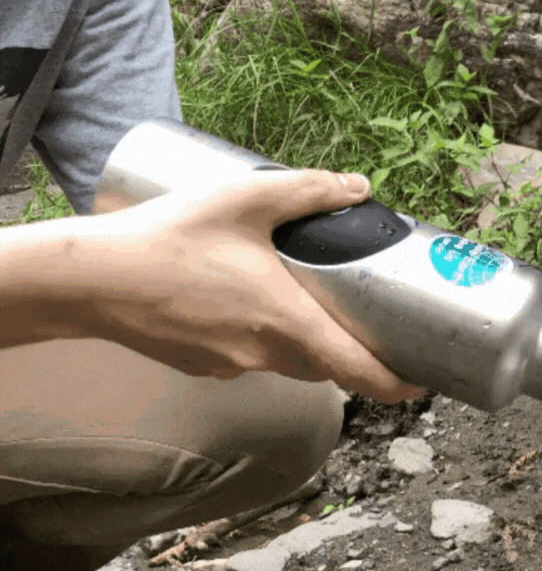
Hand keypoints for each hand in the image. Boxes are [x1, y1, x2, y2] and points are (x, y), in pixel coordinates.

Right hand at [13, 169, 423, 402]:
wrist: (90, 279)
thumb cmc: (168, 239)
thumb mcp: (246, 200)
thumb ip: (308, 191)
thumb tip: (358, 187)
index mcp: (287, 323)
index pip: (359, 371)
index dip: (397, 382)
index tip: (421, 382)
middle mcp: (265, 355)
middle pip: (327, 365)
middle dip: (350, 348)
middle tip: (365, 317)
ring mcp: (232, 366)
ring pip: (288, 361)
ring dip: (304, 338)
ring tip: (303, 296)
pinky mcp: (204, 366)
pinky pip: (249, 357)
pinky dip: (261, 336)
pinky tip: (243, 299)